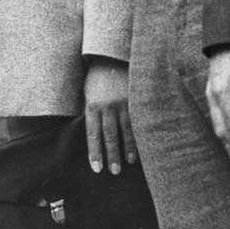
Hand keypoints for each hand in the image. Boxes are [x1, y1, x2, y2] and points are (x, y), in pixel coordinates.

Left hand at [84, 59, 136, 173]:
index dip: (94, 152)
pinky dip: (139, 136)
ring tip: (128, 163)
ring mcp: (123, 104)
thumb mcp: (87, 93)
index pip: (92, 134)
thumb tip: (91, 134)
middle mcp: (107, 107)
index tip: (97, 168)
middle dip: (111, 155)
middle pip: (109, 136)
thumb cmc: (96, 78)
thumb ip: (90, 112)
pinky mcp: (135, 101)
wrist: (111, 57)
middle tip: (114, 171)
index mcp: (92, 105)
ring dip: (127, 149)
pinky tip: (142, 146)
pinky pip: (137, 122)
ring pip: (125, 131)